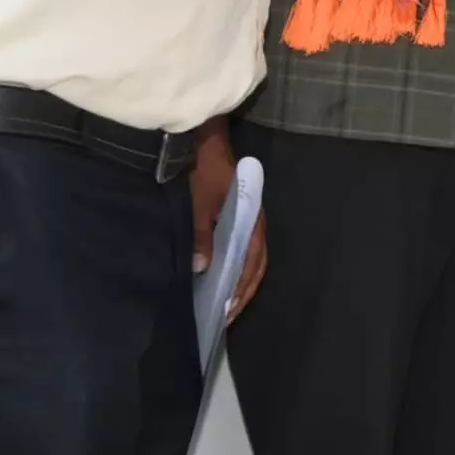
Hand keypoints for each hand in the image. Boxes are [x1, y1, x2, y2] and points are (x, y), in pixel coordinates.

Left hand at [189, 122, 266, 323]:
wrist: (203, 136)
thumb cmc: (202, 170)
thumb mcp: (198, 202)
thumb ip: (201, 235)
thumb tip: (203, 268)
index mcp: (251, 221)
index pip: (252, 264)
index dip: (241, 290)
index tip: (227, 311)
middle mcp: (255, 223)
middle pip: (255, 266)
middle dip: (243, 293)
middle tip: (227, 317)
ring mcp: (248, 219)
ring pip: (251, 259)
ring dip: (241, 283)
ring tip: (225, 305)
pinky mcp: (237, 215)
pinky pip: (243, 249)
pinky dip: (236, 268)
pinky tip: (221, 278)